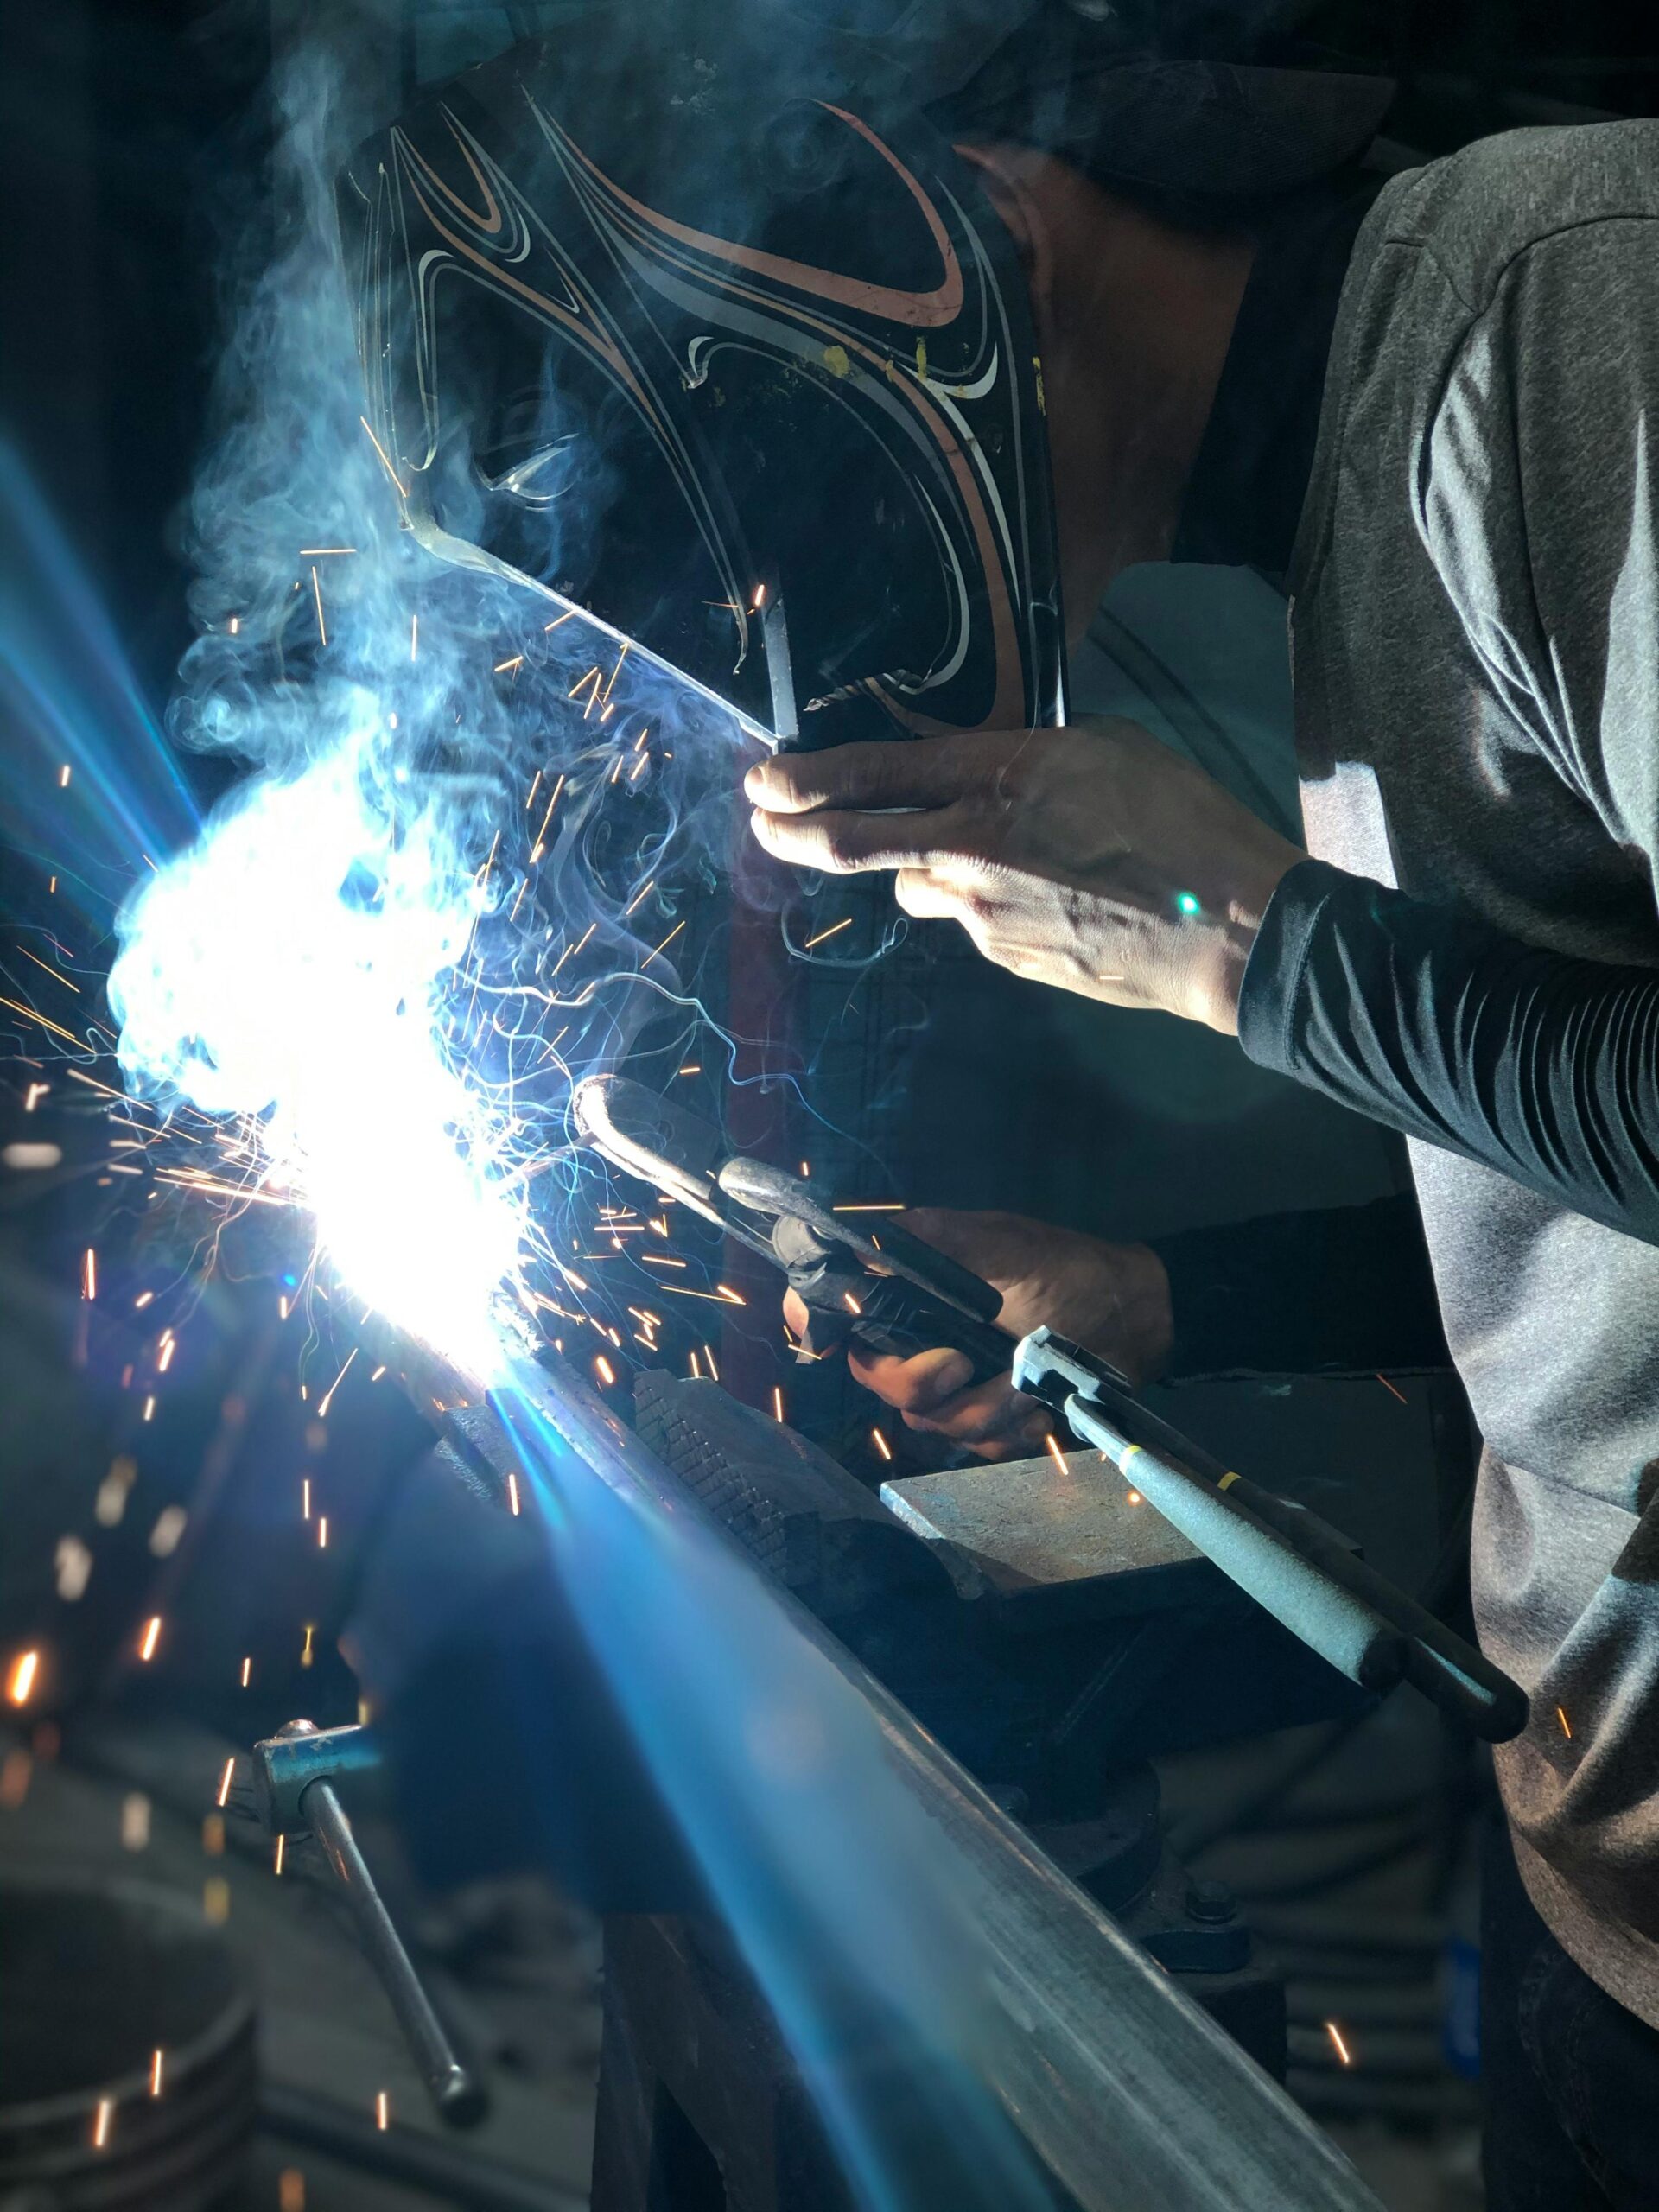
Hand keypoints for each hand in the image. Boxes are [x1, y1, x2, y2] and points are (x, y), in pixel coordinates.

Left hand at [746, 719, 1304, 1032]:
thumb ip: (1020, 758)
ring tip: (998, 858)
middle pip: (848, 844)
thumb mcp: (1100, 748)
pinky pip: (972, 923)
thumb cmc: (1180, 819)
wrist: (1226, 928)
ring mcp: (979, 914)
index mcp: (992, 777)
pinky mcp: (1003, 959)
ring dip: (929, 869)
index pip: (869, 774)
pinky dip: (986, 904)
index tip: (761, 780)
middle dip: (791, 832)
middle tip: (763, 822)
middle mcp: (966, 848)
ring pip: (919, 886)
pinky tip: (1050, 900)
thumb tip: (974, 768)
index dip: (803, 779)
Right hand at [784, 1207, 1171, 1462]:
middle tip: (961, 1363)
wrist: (1137, 1317)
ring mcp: (959, 1386)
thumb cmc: (1066, 1270)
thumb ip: (929, 1238)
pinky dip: (1012, 1428)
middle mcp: (924, 1339)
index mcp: (915, 1294)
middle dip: (918, 1381)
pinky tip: (1040, 1404)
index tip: (824, 1338)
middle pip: (879, 1380)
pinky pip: (978, 1445)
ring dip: (983, 1407)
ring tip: (1026, 1380)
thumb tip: (854, 1233)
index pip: (840, 1313)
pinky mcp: (994, 1422)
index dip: (819, 1324)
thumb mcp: (999, 1243)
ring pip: (931, 1421)